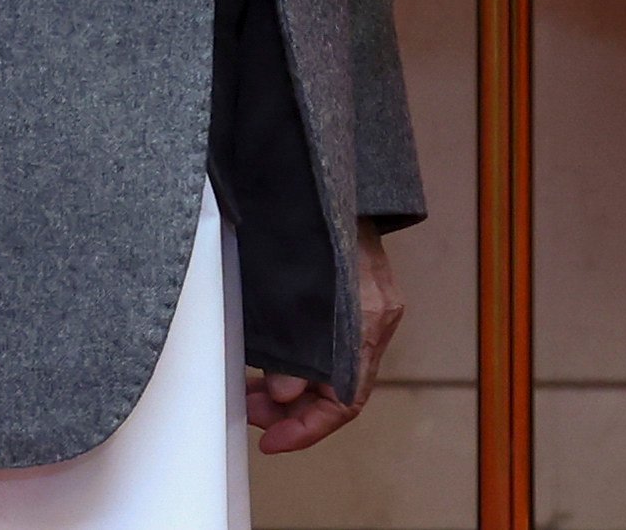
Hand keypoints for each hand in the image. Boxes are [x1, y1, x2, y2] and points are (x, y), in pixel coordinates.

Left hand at [248, 226, 400, 452]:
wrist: (323, 183)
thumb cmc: (307, 227)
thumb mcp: (288, 290)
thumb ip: (291, 347)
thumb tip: (282, 395)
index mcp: (367, 322)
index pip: (345, 402)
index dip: (306, 430)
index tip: (269, 441)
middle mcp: (377, 322)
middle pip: (338, 392)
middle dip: (291, 410)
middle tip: (249, 410)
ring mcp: (372, 312)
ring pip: (332, 373)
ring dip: (291, 389)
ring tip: (250, 392)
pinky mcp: (360, 302)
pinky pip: (332, 351)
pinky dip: (301, 366)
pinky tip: (270, 366)